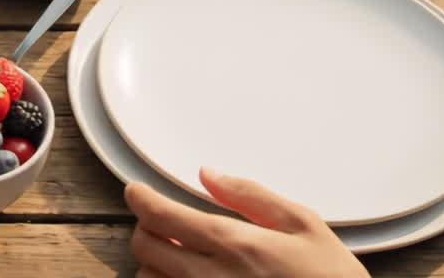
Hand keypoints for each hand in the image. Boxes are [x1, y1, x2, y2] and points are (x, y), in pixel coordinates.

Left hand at [125, 168, 368, 277]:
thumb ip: (252, 195)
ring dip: (153, 262)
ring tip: (177, 255)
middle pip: (143, 246)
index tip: (137, 191)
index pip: (159, 215)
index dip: (139, 198)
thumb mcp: (306, 225)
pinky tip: (185, 275)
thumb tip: (209, 174)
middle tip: (163, 221)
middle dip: (147, 228)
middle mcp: (211, 276)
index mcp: (234, 244)